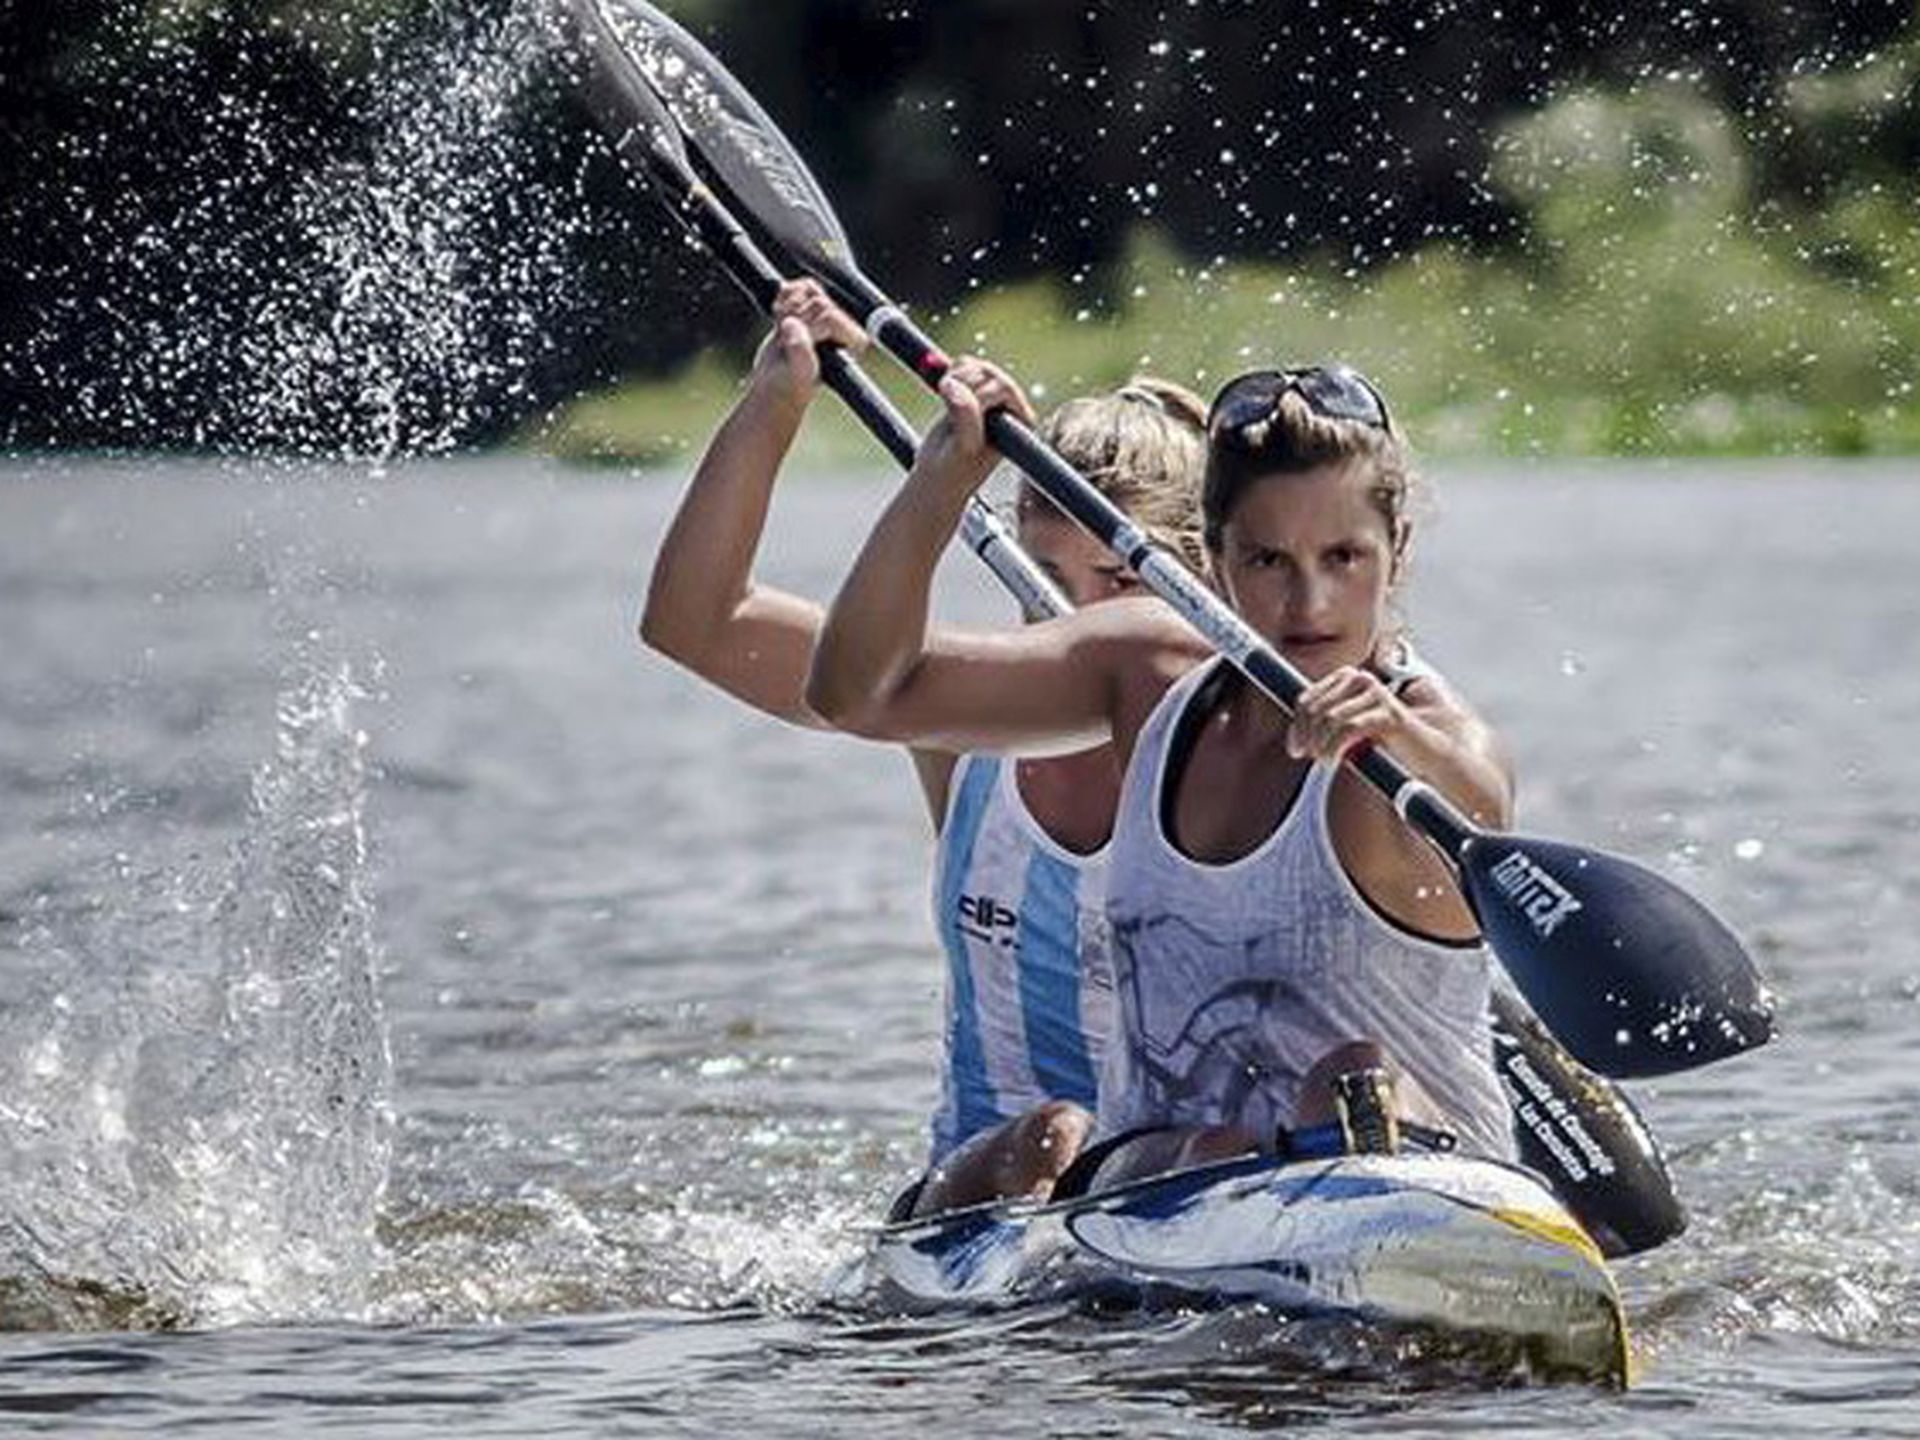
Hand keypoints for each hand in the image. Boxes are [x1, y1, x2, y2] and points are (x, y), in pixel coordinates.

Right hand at [749, 279, 868, 405]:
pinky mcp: (810, 304)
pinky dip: (783, 299)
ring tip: (785, 334)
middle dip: (797, 319)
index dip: (809, 327)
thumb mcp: (797, 372)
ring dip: (788, 310)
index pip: (831, 316)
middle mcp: (845, 325)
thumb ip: (800, 351)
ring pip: (808, 290)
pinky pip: (797, 286)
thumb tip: (793, 326)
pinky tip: (781, 319)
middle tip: (788, 342)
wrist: (774, 382)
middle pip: (819, 302)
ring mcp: (827, 312)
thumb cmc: (791, 384)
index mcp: (854, 342)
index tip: (799, 346)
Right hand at [914, 355, 1036, 491]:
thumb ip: (964, 418)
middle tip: (946, 407)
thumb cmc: (953, 471)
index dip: (978, 396)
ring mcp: (994, 397)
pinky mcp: (974, 389)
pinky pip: (964, 365)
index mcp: (1021, 423)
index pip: (1005, 389)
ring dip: (955, 377)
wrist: (935, 476)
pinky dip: (950, 371)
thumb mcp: (961, 448)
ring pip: (976, 366)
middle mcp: (1012, 408)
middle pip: (990, 374)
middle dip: (964, 384)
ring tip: (945, 403)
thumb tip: (952, 386)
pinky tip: (943, 392)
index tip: (958, 418)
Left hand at [1286, 666, 1413, 762]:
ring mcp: (1377, 694)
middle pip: (1316, 708)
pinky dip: (1334, 747)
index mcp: (1348, 678)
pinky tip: (1332, 762)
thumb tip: (1295, 740)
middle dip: (1306, 736)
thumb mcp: (1347, 729)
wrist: (1426, 753)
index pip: (1307, 698)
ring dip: (1320, 744)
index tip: (1295, 749)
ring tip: (1323, 760)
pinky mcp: (1388, 713)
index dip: (1297, 725)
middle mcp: (1361, 680)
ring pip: (1330, 718)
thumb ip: (1323, 726)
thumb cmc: (1385, 742)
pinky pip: (1349, 729)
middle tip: (1307, 756)